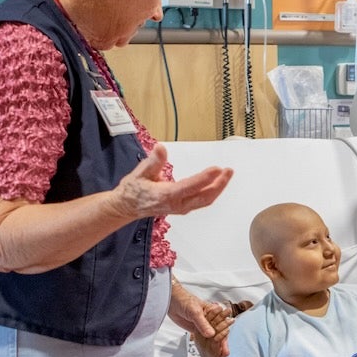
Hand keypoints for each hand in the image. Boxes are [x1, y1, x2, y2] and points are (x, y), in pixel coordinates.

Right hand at [113, 143, 233, 219]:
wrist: (128, 206)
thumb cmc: (134, 190)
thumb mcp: (140, 172)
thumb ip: (153, 161)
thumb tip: (161, 148)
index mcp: (166, 195)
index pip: (190, 186)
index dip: (205, 178)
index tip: (217, 169)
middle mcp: (177, 204)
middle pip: (204, 197)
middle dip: (219, 184)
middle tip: (228, 171)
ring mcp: (182, 207)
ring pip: (205, 200)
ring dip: (218, 188)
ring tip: (227, 174)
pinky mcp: (184, 207)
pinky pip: (202, 201)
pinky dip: (212, 192)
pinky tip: (218, 183)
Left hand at [168, 281, 239, 356]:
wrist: (171, 301)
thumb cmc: (185, 301)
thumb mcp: (194, 312)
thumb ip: (203, 323)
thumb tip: (211, 334)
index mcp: (213, 311)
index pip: (223, 323)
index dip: (225, 333)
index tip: (226, 343)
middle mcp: (210, 318)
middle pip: (219, 332)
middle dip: (223, 343)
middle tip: (225, 354)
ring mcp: (203, 324)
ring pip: (213, 336)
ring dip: (217, 345)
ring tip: (221, 355)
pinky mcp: (197, 329)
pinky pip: (204, 337)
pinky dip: (208, 344)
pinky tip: (212, 351)